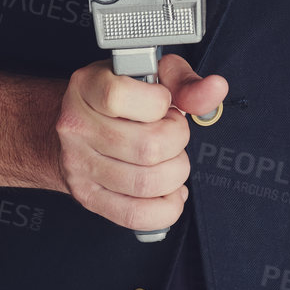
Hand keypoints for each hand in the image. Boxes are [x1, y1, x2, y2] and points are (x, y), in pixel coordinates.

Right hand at [54, 52, 228, 232]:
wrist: (74, 122)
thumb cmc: (118, 95)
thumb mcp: (149, 74)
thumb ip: (184, 81)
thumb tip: (215, 88)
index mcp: (87, 87)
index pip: (119, 96)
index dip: (157, 102)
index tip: (162, 102)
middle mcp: (76, 126)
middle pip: (147, 147)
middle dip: (177, 140)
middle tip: (172, 132)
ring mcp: (79, 165)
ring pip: (146, 183)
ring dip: (175, 173)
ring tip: (170, 158)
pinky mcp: (87, 196)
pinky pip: (136, 215)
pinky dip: (165, 207)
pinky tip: (169, 190)